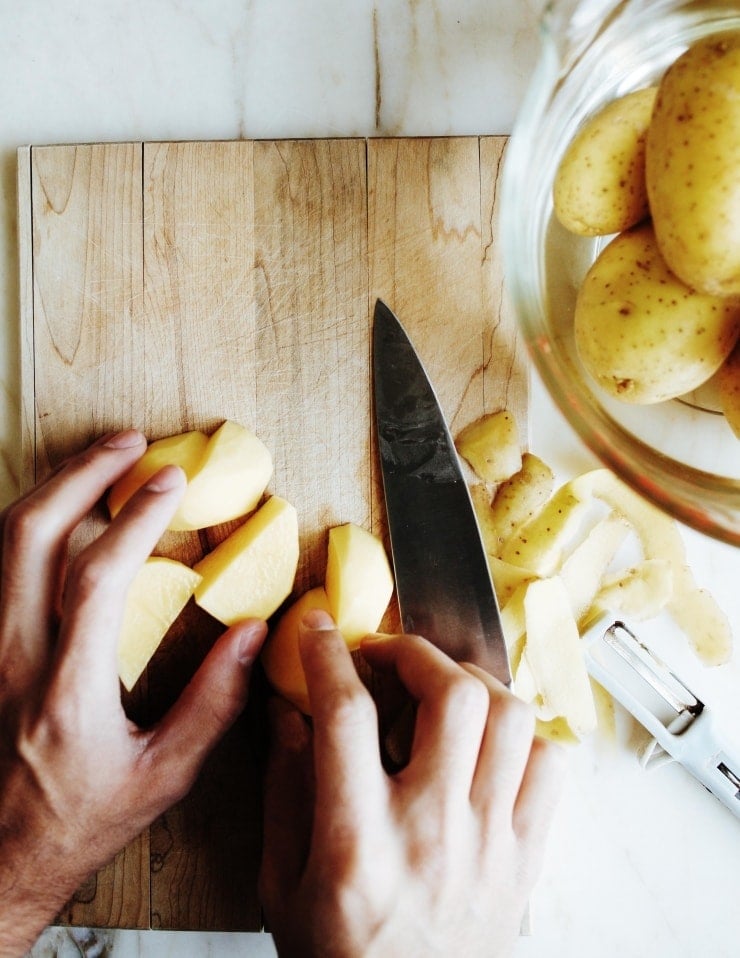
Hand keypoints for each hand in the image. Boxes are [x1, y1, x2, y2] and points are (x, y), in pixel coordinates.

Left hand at [0, 431, 266, 957]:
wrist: (0, 859)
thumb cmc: (81, 820)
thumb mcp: (166, 775)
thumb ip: (214, 702)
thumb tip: (254, 634)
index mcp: (66, 692)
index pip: (96, 577)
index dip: (137, 518)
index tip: (169, 483)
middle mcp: (11, 660)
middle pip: (27, 536)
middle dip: (81, 475)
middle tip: (126, 446)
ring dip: (48, 491)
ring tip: (95, 464)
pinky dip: (19, 526)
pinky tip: (51, 514)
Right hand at [260, 610, 564, 957]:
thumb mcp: (282, 883)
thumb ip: (284, 790)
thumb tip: (288, 712)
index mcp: (358, 843)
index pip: (347, 716)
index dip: (329, 655)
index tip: (319, 628)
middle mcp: (433, 833)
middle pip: (452, 697)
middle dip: (415, 651)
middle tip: (388, 655)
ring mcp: (491, 843)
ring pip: (511, 719)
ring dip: (471, 682)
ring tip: (440, 687)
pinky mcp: (527, 856)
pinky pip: (549, 764)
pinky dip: (521, 732)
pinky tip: (486, 739)